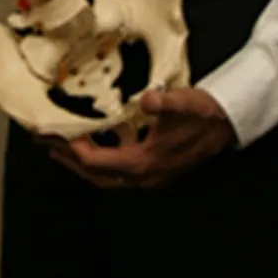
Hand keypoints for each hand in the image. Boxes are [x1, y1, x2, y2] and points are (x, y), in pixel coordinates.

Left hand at [41, 87, 236, 189]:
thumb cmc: (205, 112)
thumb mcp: (185, 102)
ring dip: (84, 164)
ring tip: (63, 148)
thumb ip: (163, 102)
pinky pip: (120, 172)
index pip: (97, 163)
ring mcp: (152, 176)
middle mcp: (146, 175)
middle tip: (47, 145)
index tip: (56, 135)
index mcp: (146, 162)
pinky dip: (102, 161)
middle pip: (96, 176)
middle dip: (70, 161)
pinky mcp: (156, 169)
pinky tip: (98, 145)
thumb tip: (145, 100)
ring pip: (108, 177)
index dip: (73, 150)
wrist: (230, 123)